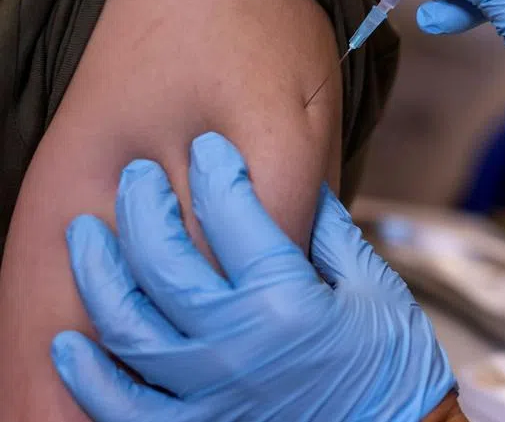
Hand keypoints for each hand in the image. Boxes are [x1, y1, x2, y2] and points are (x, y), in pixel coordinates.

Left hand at [51, 132, 454, 421]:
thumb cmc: (394, 369)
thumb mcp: (376, 288)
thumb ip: (332, 234)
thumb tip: (304, 183)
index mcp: (289, 300)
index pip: (235, 216)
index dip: (217, 172)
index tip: (210, 149)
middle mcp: (240, 344)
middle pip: (165, 263)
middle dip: (144, 208)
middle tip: (138, 179)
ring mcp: (212, 393)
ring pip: (129, 326)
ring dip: (100, 274)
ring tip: (87, 236)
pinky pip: (123, 407)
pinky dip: (90, 375)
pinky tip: (71, 342)